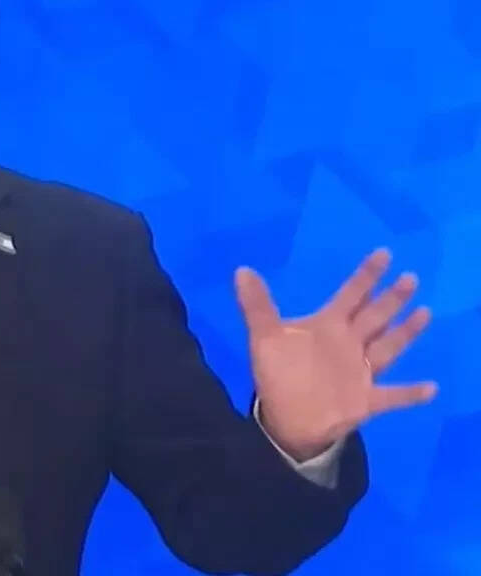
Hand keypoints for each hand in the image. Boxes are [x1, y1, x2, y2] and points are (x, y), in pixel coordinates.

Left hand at [234, 248, 437, 461]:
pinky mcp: (366, 400)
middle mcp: (350, 344)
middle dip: (392, 299)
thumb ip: (256, 305)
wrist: (284, 419)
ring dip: (405, 332)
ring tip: (424, 313)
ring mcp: (361, 371)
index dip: (366, 275)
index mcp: (328, 326)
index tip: (384, 253)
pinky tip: (431, 387)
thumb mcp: (264, 338)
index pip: (351, 295)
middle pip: (375, 316)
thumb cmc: (278, 374)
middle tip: (410, 278)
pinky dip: (409, 393)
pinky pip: (392, 396)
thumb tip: (241, 269)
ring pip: (388, 347)